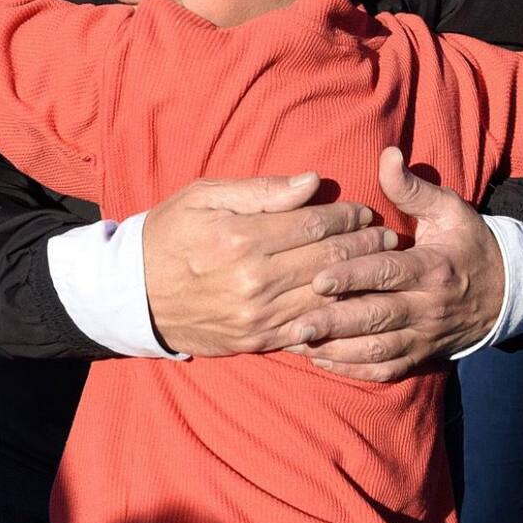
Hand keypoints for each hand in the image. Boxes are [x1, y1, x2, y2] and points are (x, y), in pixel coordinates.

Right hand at [141, 172, 392, 355]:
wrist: (134, 295)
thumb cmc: (169, 235)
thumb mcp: (204, 197)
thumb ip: (261, 190)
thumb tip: (313, 182)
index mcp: (243, 239)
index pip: (315, 224)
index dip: (348, 216)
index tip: (366, 211)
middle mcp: (255, 280)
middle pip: (329, 259)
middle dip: (365, 245)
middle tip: (389, 237)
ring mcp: (258, 316)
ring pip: (328, 296)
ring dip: (361, 282)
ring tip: (383, 266)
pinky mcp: (258, 340)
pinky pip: (309, 329)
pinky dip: (337, 318)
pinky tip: (357, 306)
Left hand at [286, 147, 505, 381]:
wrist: (505, 293)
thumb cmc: (465, 242)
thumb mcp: (448, 209)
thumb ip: (412, 187)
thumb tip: (387, 155)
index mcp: (433, 268)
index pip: (389, 273)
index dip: (353, 276)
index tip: (318, 278)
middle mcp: (429, 307)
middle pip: (378, 317)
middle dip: (334, 322)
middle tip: (294, 324)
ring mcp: (425, 336)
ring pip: (378, 350)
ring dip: (337, 350)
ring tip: (298, 344)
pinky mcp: (421, 356)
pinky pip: (385, 370)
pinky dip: (353, 370)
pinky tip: (321, 362)